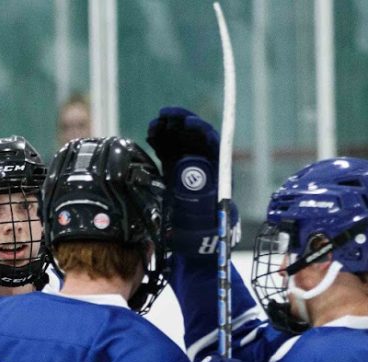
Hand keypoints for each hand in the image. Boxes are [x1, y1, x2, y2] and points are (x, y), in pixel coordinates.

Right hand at [145, 107, 237, 261]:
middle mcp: (203, 164)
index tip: (187, 125)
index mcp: (216, 169)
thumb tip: (192, 178)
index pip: (211, 142)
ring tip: (155, 123)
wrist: (193, 240)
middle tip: (165, 116)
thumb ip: (197, 195)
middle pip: (194, 136)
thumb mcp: (202, 209)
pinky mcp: (174, 169)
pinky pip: (167, 148)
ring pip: (179, 140)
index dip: (200, 131)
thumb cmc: (202, 227)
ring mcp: (187, 165)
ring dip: (168, 129)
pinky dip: (159, 139)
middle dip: (180, 123)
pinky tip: (151, 133)